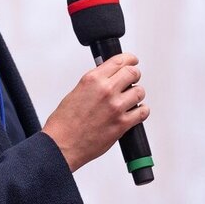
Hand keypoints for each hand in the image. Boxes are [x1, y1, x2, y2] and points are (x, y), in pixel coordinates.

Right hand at [42, 53, 148, 171]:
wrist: (62, 144)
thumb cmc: (64, 122)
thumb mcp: (77, 92)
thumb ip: (95, 83)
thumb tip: (109, 78)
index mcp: (93, 79)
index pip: (120, 60)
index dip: (130, 59)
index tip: (133, 61)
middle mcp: (106, 90)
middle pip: (133, 73)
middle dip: (134, 75)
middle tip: (132, 80)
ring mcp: (116, 107)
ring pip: (139, 92)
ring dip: (137, 94)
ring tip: (131, 99)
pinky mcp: (122, 124)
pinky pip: (142, 112)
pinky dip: (142, 111)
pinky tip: (136, 111)